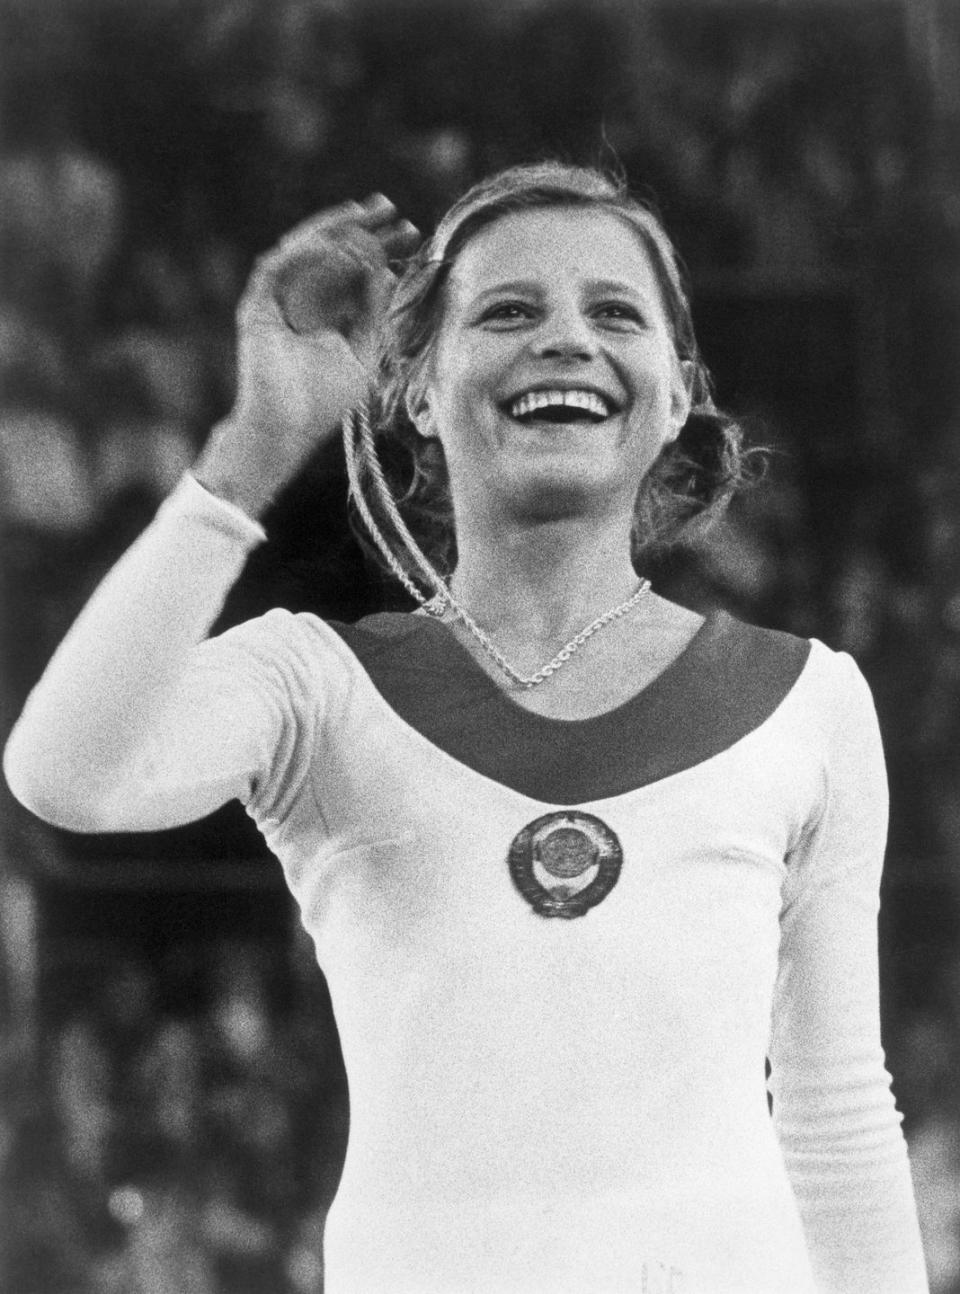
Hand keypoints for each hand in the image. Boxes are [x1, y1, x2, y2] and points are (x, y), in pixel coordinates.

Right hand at [195, 194, 418, 515]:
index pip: (354, 265)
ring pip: (304, 248)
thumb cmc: (324, 400)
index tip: (412, 232)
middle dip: (361, 226)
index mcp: (327, 308)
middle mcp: (301, 296)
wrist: (287, 427)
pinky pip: (281, 264)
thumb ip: (375, 312)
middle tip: (390, 208)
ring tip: (364, 216)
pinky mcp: (258, 304)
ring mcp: (277, 298)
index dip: (382, 246)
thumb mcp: (364, 352)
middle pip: (331, 249)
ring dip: (334, 228)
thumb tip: (389, 271)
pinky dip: (308, 252)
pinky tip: (337, 245)